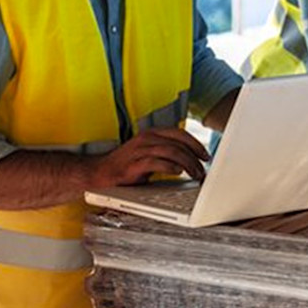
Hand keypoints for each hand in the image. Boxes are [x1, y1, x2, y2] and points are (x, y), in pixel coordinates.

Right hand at [89, 128, 209, 186]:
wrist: (100, 174)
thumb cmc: (127, 166)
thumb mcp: (149, 155)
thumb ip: (166, 154)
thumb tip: (190, 162)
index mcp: (151, 134)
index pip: (179, 133)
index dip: (196, 143)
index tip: (206, 156)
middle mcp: (146, 138)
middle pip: (178, 142)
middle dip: (195, 155)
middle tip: (204, 169)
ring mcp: (139, 150)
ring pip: (172, 151)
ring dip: (188, 163)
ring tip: (195, 174)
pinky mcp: (134, 164)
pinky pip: (157, 162)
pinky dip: (170, 166)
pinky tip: (178, 172)